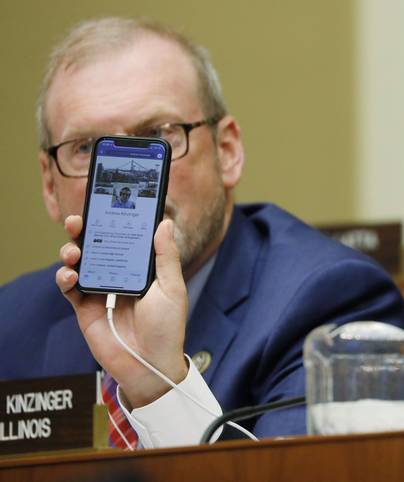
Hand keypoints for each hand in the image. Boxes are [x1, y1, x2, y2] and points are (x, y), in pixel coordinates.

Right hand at [56, 216, 188, 407]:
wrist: (150, 364)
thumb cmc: (167, 327)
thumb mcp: (172, 288)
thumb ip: (166, 256)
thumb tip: (165, 223)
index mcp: (140, 267)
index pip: (123, 238)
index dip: (113, 221)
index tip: (105, 204)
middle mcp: (118, 275)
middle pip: (96, 245)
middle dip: (84, 230)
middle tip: (77, 220)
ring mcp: (100, 291)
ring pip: (79, 263)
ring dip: (72, 251)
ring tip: (74, 251)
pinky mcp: (85, 309)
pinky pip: (70, 288)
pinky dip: (65, 278)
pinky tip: (70, 275)